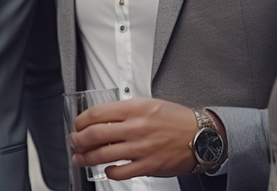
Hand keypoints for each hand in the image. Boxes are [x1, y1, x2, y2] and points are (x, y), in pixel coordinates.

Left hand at [70, 98, 222, 179]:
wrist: (201, 136)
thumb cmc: (176, 119)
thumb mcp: (148, 104)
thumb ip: (125, 110)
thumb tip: (102, 118)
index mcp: (134, 108)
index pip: (96, 113)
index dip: (80, 121)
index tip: (77, 125)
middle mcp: (135, 127)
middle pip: (94, 134)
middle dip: (78, 140)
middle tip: (75, 142)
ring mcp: (141, 148)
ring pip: (103, 155)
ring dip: (87, 158)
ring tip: (81, 158)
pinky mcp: (148, 165)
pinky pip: (121, 172)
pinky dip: (109, 172)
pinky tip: (107, 169)